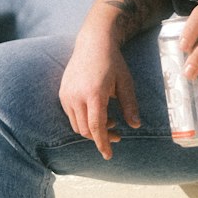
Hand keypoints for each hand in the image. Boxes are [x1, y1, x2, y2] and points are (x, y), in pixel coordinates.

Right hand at [58, 28, 139, 160]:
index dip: (103, 143)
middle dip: (101, 137)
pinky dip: (84, 120)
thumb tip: (135, 126)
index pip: (96, 127)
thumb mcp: (125, 82)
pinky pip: (71, 115)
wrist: (93, 42)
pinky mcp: (62, 93)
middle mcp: (76, 96)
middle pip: (85, 130)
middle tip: (118, 134)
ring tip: (110, 121)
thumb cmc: (112, 62)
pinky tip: (97, 112)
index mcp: (94, 94)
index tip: (109, 155)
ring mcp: (66, 94)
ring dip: (92, 129)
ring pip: (77, 125)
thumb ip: (130, 105)